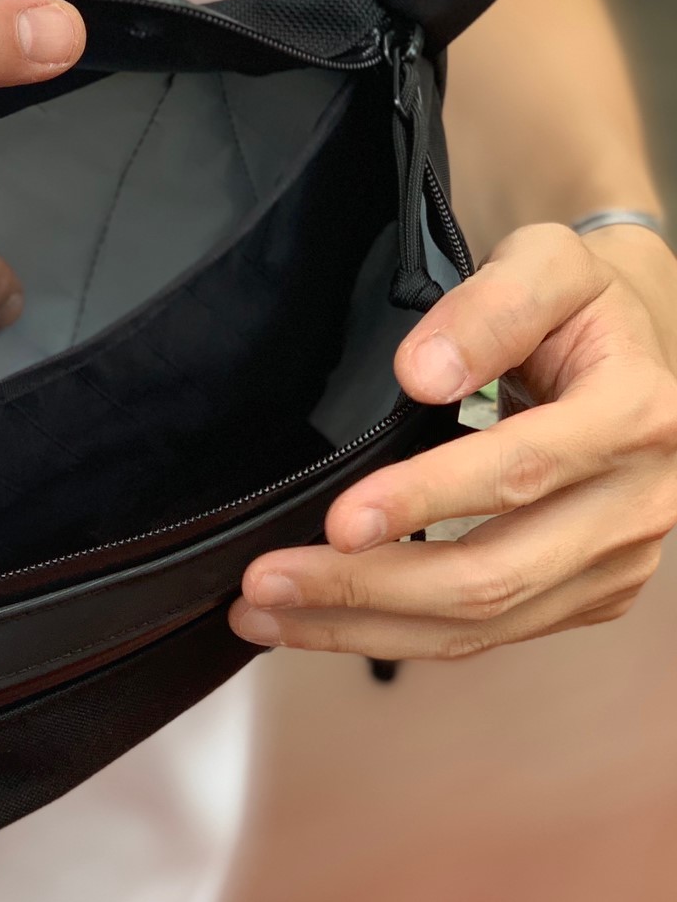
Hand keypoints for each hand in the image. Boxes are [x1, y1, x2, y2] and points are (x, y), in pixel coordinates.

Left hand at [232, 222, 676, 659]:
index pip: (517, 473)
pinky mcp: (586, 597)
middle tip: (264, 583)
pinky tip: (319, 622)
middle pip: (491, 576)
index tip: (338, 521)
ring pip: (482, 625)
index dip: (423, 501)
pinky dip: (394, 635)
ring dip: (362, 628)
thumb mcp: (548, 265)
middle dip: (366, 588)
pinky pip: (486, 636)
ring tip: (264, 614)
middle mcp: (638, 504)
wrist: (633, 350)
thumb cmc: (580, 306)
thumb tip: (422, 373)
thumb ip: (493, 306)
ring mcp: (615, 563)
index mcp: (634, 416)